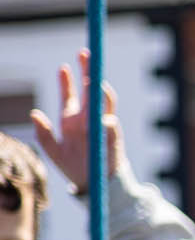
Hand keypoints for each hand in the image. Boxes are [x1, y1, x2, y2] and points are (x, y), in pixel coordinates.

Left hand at [30, 52, 128, 196]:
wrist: (95, 185)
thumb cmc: (74, 167)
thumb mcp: (53, 152)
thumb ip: (43, 134)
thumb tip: (34, 113)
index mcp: (73, 120)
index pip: (71, 94)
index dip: (67, 80)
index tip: (64, 66)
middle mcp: (89, 120)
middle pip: (90, 91)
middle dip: (88, 72)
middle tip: (85, 54)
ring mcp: (103, 128)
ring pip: (104, 103)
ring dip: (101, 91)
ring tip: (95, 80)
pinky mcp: (114, 140)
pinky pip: (112, 128)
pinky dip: (109, 122)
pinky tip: (105, 116)